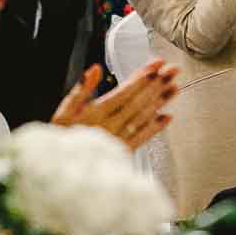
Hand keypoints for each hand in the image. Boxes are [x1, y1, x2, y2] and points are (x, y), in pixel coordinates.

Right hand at [52, 62, 177, 150]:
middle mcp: (111, 125)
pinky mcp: (122, 152)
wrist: (61, 169)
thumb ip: (80, 90)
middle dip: (157, 84)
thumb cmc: (61, 138)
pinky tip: (166, 117)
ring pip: (143, 117)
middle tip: (172, 70)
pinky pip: (142, 138)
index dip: (143, 76)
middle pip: (139, 101)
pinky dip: (155, 127)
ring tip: (174, 88)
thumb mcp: (63, 111)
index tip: (157, 64)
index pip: (125, 90)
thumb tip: (94, 70)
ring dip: (160, 101)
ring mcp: (118, 138)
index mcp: (97, 112)